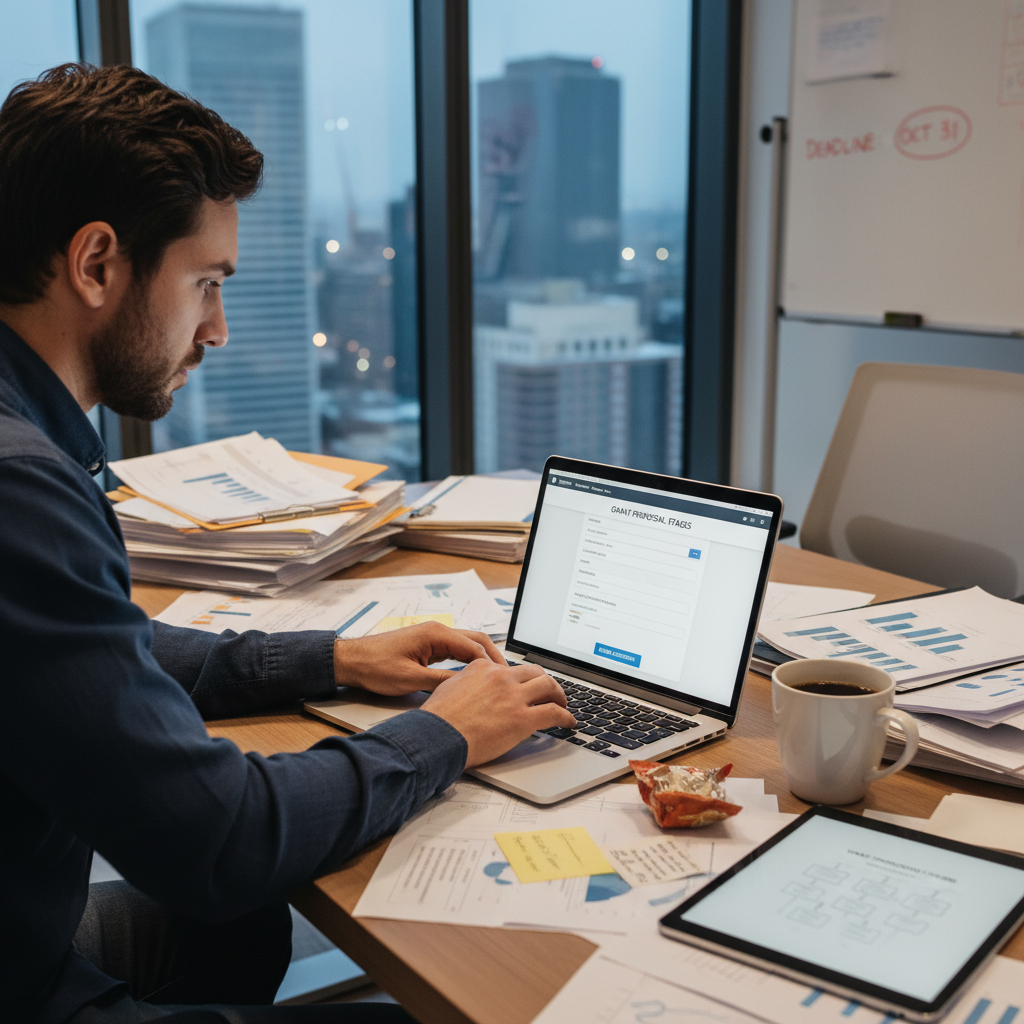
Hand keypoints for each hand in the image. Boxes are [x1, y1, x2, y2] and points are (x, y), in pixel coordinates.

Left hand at [333, 621, 506, 696]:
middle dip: (494, 659)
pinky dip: (468, 661)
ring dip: (482, 660)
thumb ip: (442, 683)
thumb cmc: (375, 667)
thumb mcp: (411, 680)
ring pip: (467, 645)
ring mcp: (433, 636)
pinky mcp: (427, 645)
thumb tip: (467, 689)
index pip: (475, 648)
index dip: (492, 665)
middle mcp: (437, 631)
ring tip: (496, 678)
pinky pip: (455, 650)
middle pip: (476, 641)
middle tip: (508, 677)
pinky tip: (474, 675)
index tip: (505, 680)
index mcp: (436, 634)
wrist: (351, 661)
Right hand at [421, 659, 575, 766]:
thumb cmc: (437, 720)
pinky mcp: (522, 718)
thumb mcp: (449, 688)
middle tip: (549, 692)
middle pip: (534, 672)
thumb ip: (467, 683)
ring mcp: (513, 696)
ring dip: (559, 695)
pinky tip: (569, 723)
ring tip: (562, 705)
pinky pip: (553, 712)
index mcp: (482, 668)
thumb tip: (473, 689)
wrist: (436, 737)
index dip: (521, 679)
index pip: (510, 668)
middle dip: (544, 682)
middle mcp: (500, 677)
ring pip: (548, 685)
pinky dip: (566, 717)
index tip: (525, 686)